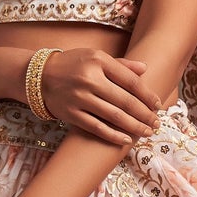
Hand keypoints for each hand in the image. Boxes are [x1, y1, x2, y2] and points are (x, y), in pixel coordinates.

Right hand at [36, 47, 164, 145]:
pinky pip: (96, 127)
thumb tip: (145, 69)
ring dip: (134, 126)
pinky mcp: (71, 114)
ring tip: (147, 132)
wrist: (39, 77)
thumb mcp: (95, 57)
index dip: (147, 95)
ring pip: (114, 116)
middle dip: (144, 114)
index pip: (130, 81)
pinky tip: (126, 139)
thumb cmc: (72, 65)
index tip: (157, 104)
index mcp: (99, 62)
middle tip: (156, 123)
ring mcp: (80, 98)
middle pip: (125, 101)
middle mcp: (90, 79)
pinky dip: (113, 135)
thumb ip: (120, 64)